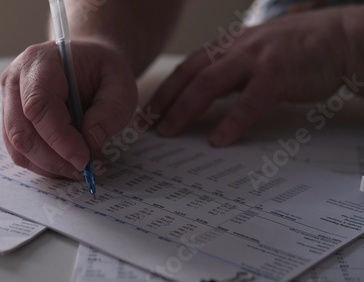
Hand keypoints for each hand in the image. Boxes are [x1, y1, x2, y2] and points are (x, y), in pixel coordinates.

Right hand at [1, 41, 137, 178]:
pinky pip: (20, 152)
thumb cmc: (102, 70)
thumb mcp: (121, 82)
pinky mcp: (12, 122)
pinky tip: (65, 164)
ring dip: (48, 165)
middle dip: (53, 158)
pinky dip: (43, 164)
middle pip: (21, 131)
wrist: (88, 63)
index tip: (84, 158)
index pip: (38, 105)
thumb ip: (112, 109)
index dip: (59, 138)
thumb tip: (91, 141)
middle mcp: (15, 81)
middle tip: (83, 169)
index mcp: (39, 62)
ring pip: (17, 146)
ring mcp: (9, 103)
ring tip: (77, 168)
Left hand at [149, 7, 350, 145]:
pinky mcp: (278, 74)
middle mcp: (235, 49)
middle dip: (165, 102)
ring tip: (169, 131)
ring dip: (185, 110)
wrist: (338, 38)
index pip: (187, 68)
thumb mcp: (254, 56)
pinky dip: (231, 122)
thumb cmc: (296, 50)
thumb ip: (230, 74)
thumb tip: (205, 99)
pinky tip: (218, 140)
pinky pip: (249, 101)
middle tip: (147, 125)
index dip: (165, 90)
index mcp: (228, 46)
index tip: (148, 112)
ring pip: (209, 84)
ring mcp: (255, 59)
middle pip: (190, 76)